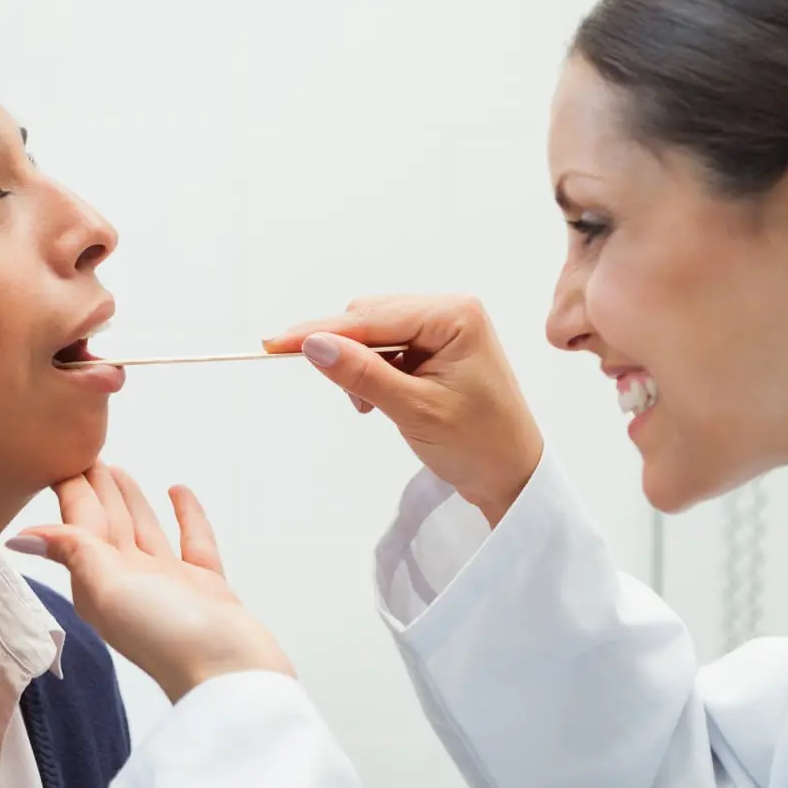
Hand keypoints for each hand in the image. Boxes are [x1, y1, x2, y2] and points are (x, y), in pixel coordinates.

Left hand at [6, 465, 292, 702]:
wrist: (229, 672)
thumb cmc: (166, 637)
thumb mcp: (109, 589)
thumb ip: (73, 553)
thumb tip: (20, 537)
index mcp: (99, 583)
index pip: (80, 525)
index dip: (72, 492)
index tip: (58, 456)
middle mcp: (129, 584)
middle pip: (108, 525)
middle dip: (96, 490)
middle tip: (85, 452)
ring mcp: (169, 585)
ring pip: (144, 531)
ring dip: (130, 501)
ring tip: (118, 470)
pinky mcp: (205, 588)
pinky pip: (192, 542)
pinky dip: (185, 516)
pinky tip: (178, 491)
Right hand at [266, 295, 542, 525]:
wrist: (513, 476)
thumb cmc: (479, 445)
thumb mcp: (415, 411)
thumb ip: (363, 374)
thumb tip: (313, 345)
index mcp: (454, 315)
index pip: (371, 317)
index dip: (321, 331)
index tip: (274, 344)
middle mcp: (450, 310)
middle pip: (369, 317)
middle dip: (346, 352)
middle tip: (346, 397)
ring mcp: (444, 328)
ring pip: (373, 333)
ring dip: (359, 366)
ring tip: (371, 407)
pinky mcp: (436, 347)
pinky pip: (387, 348)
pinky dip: (372, 373)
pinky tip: (380, 400)